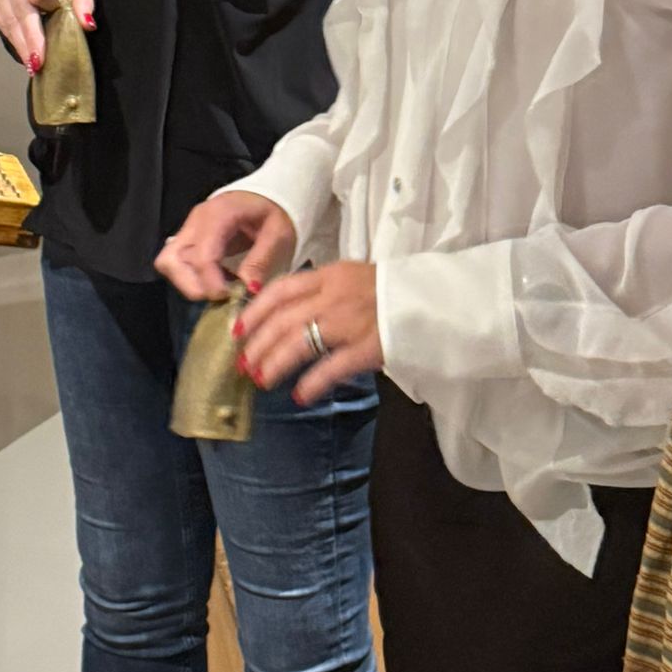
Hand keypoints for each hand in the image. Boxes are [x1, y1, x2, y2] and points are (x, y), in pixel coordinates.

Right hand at [0, 0, 94, 73]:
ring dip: (21, 43)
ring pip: (8, 19)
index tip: (57, 22)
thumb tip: (86, 23)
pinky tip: (23, 50)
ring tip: (32, 63)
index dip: (48, 7)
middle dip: (31, 38)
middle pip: (20, 10)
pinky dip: (12, 37)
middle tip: (39, 62)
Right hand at [156, 191, 295, 301]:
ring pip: (169, 263)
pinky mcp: (188, 238)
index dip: (211, 282)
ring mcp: (189, 228)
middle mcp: (196, 220)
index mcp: (219, 214)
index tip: (229, 297)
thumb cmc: (274, 212)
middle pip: (171, 260)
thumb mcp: (278, 234)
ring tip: (220, 288)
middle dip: (192, 286)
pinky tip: (217, 279)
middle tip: (221, 295)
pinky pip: (177, 263)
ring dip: (189, 283)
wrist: (266, 196)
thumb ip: (261, 261)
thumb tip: (248, 290)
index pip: (201, 254)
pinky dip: (192, 278)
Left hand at [236, 260, 381, 405]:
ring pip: (299, 342)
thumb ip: (321, 291)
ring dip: (275, 363)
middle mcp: (334, 296)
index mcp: (329, 276)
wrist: (433, 299)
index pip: (280, 290)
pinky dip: (312, 382)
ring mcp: (351, 321)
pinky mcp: (369, 346)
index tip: (237, 329)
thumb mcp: (351, 278)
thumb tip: (287, 315)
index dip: (254, 310)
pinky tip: (301, 395)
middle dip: (258, 343)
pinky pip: (332, 367)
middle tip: (244, 363)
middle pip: (282, 319)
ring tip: (262, 379)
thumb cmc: (391, 292)